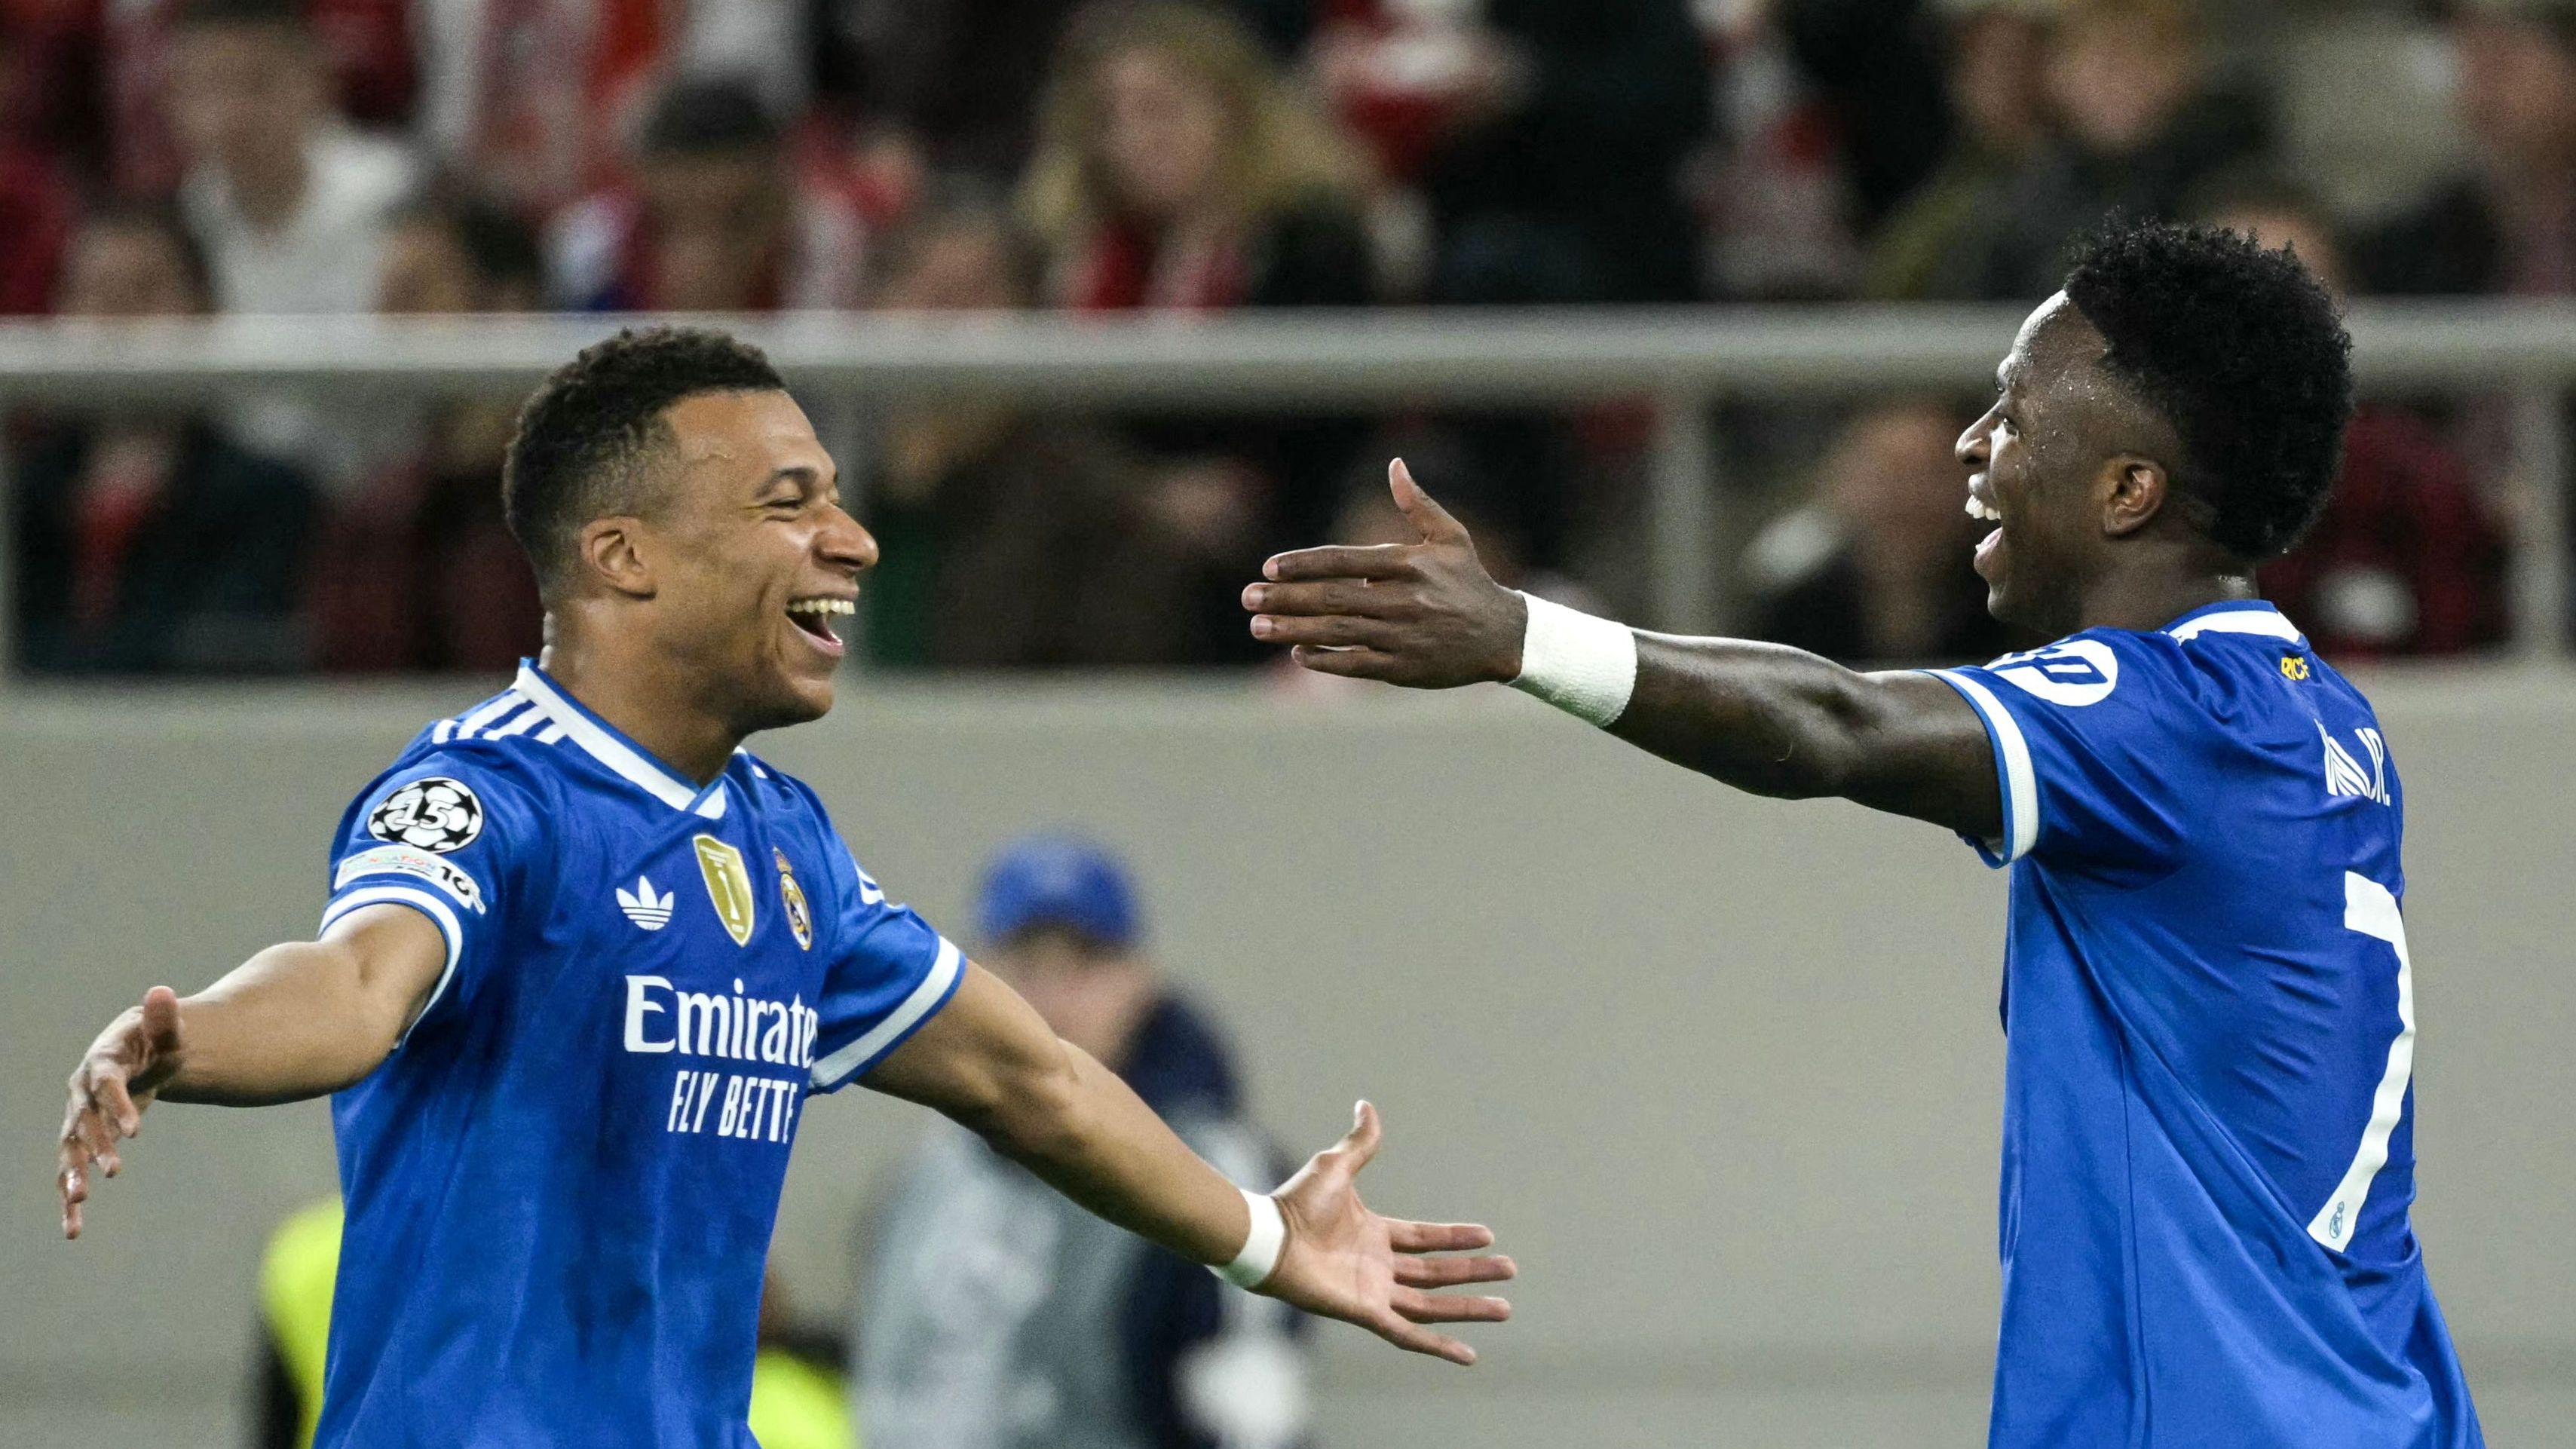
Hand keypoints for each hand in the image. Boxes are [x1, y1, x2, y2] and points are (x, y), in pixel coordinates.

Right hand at [59, 986, 185, 1239]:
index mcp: (102, 1063)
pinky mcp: (83, 1140)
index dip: (118, 1106)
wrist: (141, 1054)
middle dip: (96, 1146)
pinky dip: (70, 1198)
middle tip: (113, 1171)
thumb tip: (163, 992)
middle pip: (85, 1122)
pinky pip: (73, 1170)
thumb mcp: (167, 1031)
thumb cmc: (157, 1041)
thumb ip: (166, 1018)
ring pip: (71, 1151)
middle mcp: (83, 1092)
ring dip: (73, 1176)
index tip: (135, 1131)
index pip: (107, 1085)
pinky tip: (73, 1229)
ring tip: (79, 1206)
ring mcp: (79, 1118)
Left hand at [1245, 459, 1528, 687]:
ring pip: (1338, 632)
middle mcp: (1402, 601)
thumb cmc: (1470, 581)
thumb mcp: (1450, 537)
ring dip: (1294, 630)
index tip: (1269, 568)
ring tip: (1258, 627)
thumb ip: (1417, 503)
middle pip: (1332, 599)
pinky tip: (1297, 653)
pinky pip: (1355, 664)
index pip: (1344, 562)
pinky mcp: (1403, 668)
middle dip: (1286, 599)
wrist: (1504, 635)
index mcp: (1408, 565)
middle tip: (1247, 598)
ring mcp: (1401, 637)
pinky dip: (1324, 659)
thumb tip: (1395, 463)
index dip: (1304, 565)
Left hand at [1258, 1100, 1514, 1365]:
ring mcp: (1372, 1291)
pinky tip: (1467, 1354)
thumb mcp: (1337, 1166)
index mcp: (1374, 1233)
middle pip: (1436, 1273)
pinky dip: (1437, 1346)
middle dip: (1473, 1273)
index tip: (1488, 1236)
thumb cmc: (1296, 1203)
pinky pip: (1407, 1334)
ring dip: (1467, 1309)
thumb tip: (1367, 1105)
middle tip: (1510, 1271)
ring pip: (1430, 1305)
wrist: (1270, 1237)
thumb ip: (1360, 1142)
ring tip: (1504, 1308)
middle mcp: (1377, 1266)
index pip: (1425, 1238)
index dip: (1456, 1237)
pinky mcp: (1365, 1313)